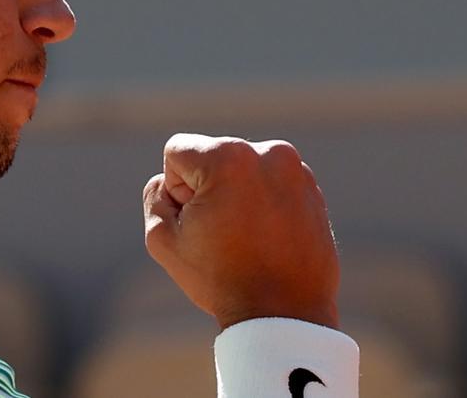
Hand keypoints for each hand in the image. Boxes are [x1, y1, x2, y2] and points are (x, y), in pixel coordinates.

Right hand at [142, 133, 339, 329]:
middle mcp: (268, 152)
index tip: (198, 222)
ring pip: (242, 169)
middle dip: (208, 189)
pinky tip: (266, 238)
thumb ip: (155, 196)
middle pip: (212, 157)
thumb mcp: (163, 239)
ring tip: (246, 238)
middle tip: (223, 235)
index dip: (176, 191)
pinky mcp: (311, 188)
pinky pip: (270, 183)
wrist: (284, 315)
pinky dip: (263, 202)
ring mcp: (296, 169)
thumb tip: (168, 181)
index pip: (178, 152)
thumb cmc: (222, 279)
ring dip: (236, 194)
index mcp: (228, 157)